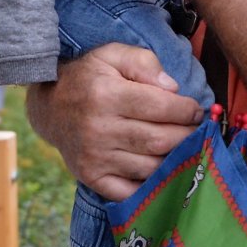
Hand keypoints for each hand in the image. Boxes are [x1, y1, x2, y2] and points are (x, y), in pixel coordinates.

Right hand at [26, 43, 205, 201]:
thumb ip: (144, 62)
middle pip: (159, 140)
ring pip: (151, 167)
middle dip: (187, 136)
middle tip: (197, 131)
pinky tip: (163, 171)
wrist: (49, 108)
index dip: (187, 110)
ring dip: (175, 160)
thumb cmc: (88, 79)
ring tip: (184, 148)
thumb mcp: (111, 55)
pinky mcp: (92, 177)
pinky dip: (152, 185)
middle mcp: (99, 129)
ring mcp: (95, 157)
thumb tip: (172, 88)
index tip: (197, 110)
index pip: (160, 106)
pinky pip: (132, 191)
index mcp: (105, 95)